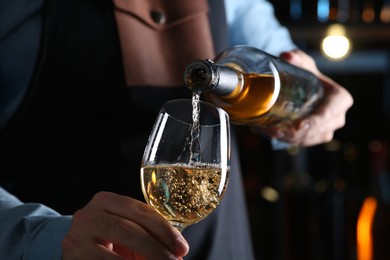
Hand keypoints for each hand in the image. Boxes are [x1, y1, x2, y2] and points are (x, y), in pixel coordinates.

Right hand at [61, 191, 188, 259]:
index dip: (165, 230)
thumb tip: (178, 253)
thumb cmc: (108, 238)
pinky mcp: (72, 257)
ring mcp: (77, 237)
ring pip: (114, 253)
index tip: (182, 248)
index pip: (141, 211)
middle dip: (156, 248)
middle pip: (129, 229)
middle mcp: (89, 214)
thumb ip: (147, 235)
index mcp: (107, 200)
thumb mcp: (126, 229)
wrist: (75, 248)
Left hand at [260, 49, 352, 146]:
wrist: (302, 85)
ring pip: (311, 139)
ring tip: (274, 134)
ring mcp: (327, 129)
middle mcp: (337, 117)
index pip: (329, 113)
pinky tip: (275, 136)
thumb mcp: (302, 62)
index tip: (299, 125)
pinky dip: (290, 141)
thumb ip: (296, 57)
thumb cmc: (306, 73)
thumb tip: (287, 57)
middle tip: (280, 131)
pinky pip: (304, 142)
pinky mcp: (315, 136)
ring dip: (292, 139)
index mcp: (340, 99)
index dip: (315, 121)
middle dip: (300, 133)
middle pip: (320, 130)